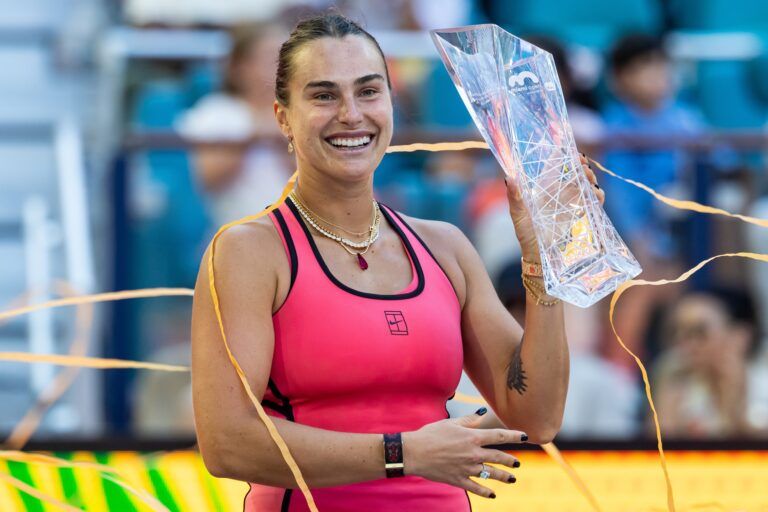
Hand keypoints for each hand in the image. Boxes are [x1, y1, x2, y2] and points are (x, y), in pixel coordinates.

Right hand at [402, 409, 526, 498]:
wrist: (414, 452)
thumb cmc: (430, 434)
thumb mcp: (450, 423)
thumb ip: (469, 419)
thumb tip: (483, 412)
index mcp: (472, 437)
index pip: (499, 436)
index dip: (514, 436)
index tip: (525, 437)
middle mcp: (473, 453)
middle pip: (498, 457)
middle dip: (511, 460)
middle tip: (517, 463)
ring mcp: (467, 468)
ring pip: (491, 474)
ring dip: (504, 477)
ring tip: (512, 478)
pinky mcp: (459, 479)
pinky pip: (476, 488)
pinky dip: (486, 492)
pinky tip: (493, 494)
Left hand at [505, 152, 604, 261]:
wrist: (538, 255)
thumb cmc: (525, 234)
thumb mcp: (518, 214)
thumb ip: (514, 196)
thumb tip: (509, 177)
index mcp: (544, 190)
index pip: (554, 169)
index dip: (561, 157)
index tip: (567, 148)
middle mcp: (558, 194)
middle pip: (573, 174)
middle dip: (580, 165)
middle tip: (583, 162)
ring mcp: (570, 204)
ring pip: (584, 185)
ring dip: (590, 178)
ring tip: (588, 175)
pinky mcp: (579, 215)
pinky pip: (592, 203)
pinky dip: (597, 196)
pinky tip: (596, 193)